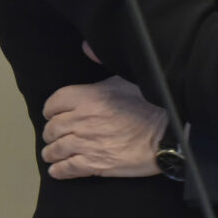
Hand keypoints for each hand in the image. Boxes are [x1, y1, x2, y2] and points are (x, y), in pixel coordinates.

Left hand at [41, 76, 165, 179]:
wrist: (166, 134)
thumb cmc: (149, 104)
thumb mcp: (125, 77)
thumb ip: (102, 64)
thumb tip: (86, 47)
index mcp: (88, 97)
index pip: (55, 102)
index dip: (51, 109)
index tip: (53, 114)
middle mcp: (82, 120)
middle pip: (52, 128)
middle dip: (50, 132)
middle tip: (54, 135)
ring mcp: (86, 144)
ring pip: (56, 149)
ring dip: (51, 152)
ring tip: (52, 153)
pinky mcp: (94, 164)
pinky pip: (67, 169)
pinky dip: (59, 170)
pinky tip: (58, 170)